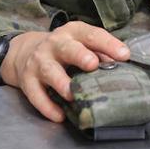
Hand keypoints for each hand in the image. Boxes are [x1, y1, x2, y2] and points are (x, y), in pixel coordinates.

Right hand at [0, 22, 129, 122]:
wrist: (25, 52)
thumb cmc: (63, 50)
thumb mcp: (80, 44)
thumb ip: (100, 53)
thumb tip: (121, 66)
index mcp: (72, 33)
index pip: (91, 35)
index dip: (107, 44)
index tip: (123, 55)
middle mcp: (54, 44)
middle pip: (67, 48)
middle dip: (79, 55)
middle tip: (92, 64)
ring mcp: (39, 62)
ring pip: (49, 70)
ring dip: (61, 82)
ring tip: (72, 95)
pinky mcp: (27, 80)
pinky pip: (36, 94)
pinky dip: (47, 106)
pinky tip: (59, 115)